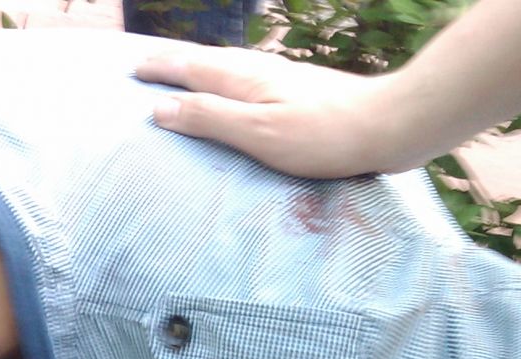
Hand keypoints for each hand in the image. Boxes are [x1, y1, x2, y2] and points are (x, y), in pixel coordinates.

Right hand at [135, 45, 406, 177]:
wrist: (389, 124)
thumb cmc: (323, 135)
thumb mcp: (258, 133)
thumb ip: (210, 118)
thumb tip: (161, 108)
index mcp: (244, 80)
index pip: (190, 69)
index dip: (160, 69)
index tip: (131, 70)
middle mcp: (260, 71)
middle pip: (207, 60)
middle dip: (174, 61)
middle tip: (146, 62)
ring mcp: (281, 77)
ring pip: (227, 65)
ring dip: (199, 65)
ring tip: (181, 68)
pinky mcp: (298, 89)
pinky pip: (245, 76)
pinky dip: (224, 76)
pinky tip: (234, 85)